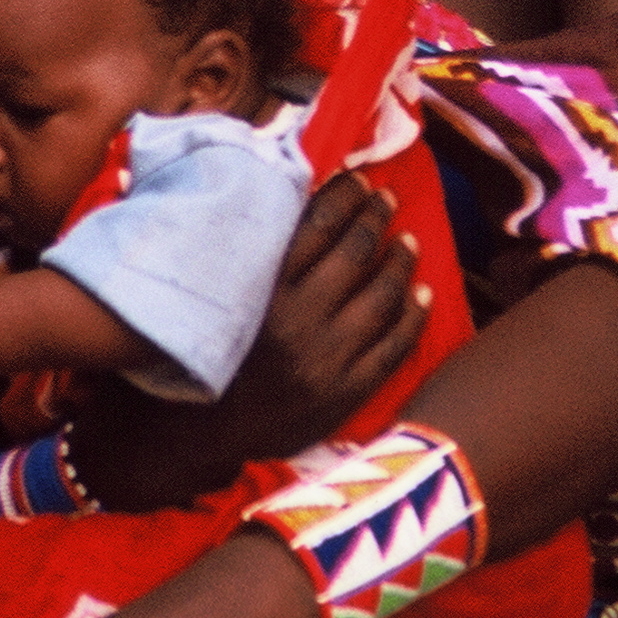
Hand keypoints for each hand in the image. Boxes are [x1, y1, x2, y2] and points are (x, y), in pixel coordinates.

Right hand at [64, 172, 424, 510]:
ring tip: (407, 241)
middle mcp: (296, 321)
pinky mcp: (344, 393)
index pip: (315, 227)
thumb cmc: (197, 359)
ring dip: (399, 261)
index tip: (356, 180)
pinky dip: (413, 315)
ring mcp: (326, 360)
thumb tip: (278, 201)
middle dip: (375, 218)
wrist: (197, 438)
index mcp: (261, 293)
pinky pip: (393, 347)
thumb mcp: (212, 300)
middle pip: (353, 254)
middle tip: (386, 199)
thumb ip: (242, 255)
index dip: (343, 197)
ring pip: (381, 297)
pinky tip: (420, 293)